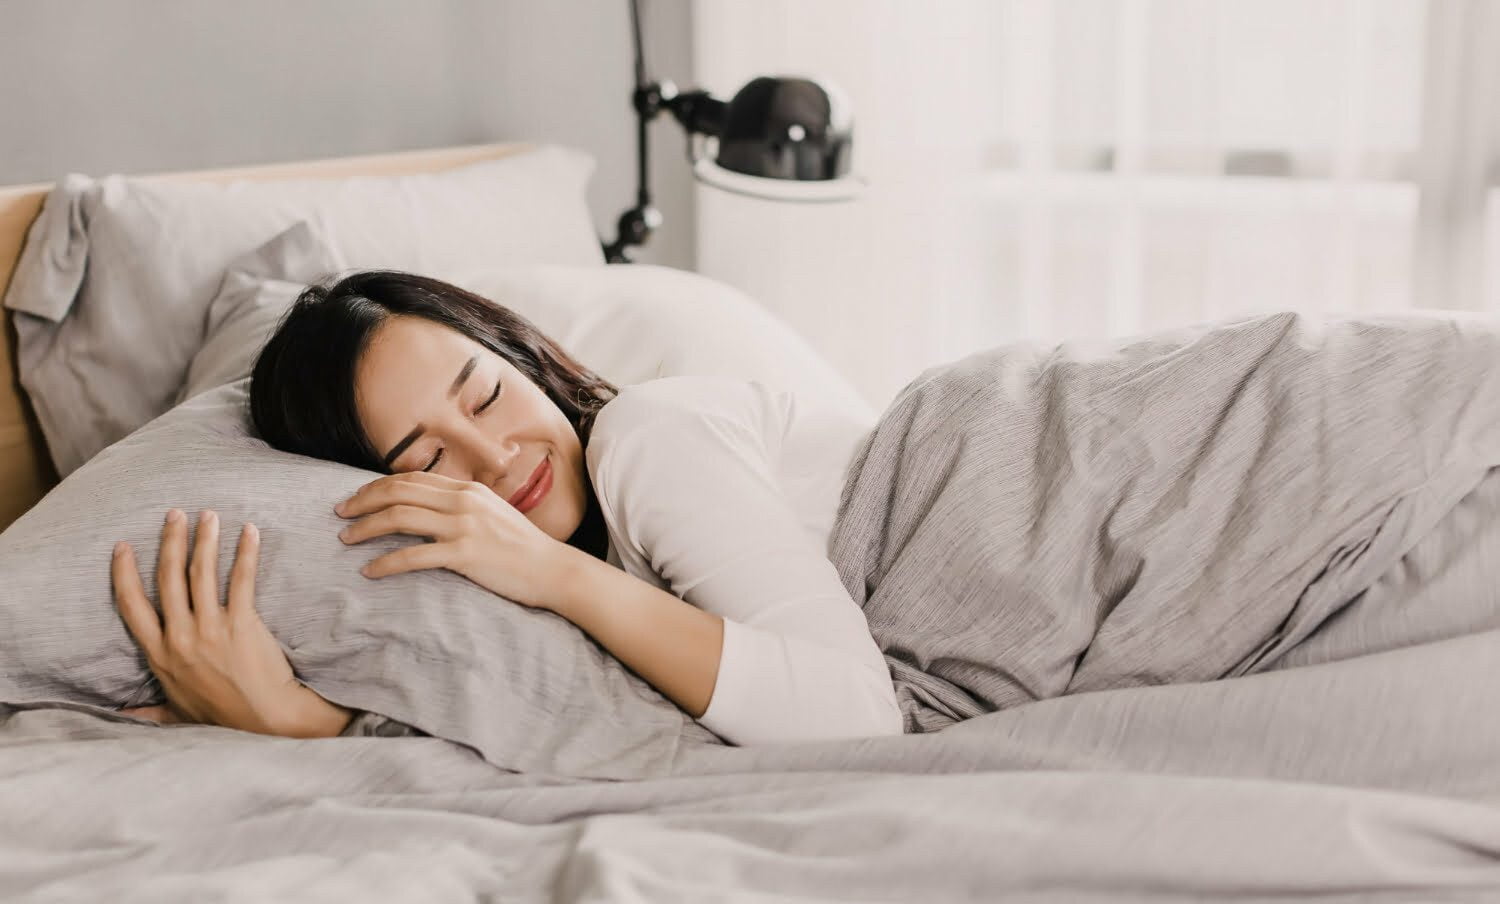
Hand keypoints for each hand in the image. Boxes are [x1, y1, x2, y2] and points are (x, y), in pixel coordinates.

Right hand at [111, 508, 303, 735]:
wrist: (265, 720)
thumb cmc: (222, 718)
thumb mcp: (176, 714)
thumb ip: (148, 711)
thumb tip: (122, 716)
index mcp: (159, 654)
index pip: (131, 605)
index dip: (124, 572)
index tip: (123, 546)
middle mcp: (180, 637)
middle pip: (168, 577)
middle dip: (170, 540)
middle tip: (174, 513)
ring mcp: (211, 629)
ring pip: (201, 572)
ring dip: (204, 538)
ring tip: (208, 514)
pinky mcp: (243, 624)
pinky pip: (242, 579)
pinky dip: (246, 552)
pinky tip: (249, 531)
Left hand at [336, 471, 573, 609]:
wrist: (553, 569)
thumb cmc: (522, 548)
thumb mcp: (493, 515)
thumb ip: (463, 509)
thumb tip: (430, 513)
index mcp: (468, 490)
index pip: (412, 479)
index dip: (377, 486)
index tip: (356, 499)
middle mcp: (463, 501)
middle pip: (399, 492)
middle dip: (363, 502)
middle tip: (339, 514)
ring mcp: (464, 526)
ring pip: (400, 518)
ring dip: (366, 528)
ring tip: (346, 539)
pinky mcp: (465, 555)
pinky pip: (414, 556)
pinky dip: (386, 563)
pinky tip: (369, 571)